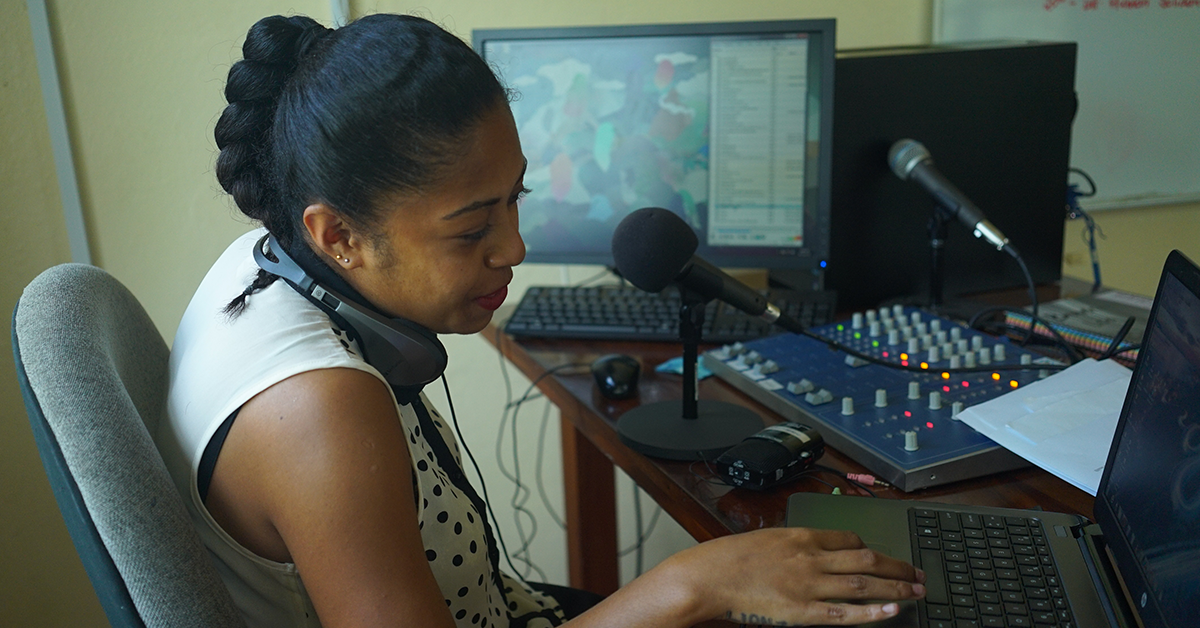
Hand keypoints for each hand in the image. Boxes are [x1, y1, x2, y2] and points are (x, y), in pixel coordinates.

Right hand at [673, 527, 925, 625]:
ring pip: (864, 584)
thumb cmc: (726, 560)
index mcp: (800, 536)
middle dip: (897, 567)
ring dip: (896, 587)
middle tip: (919, 573)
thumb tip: (810, 551)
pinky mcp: (802, 612)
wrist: (706, 578)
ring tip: (918, 591)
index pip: (848, 538)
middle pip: (866, 560)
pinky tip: (893, 610)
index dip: (870, 549)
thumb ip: (790, 547)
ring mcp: (808, 585)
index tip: (882, 557)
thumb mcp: (764, 540)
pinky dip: (873, 612)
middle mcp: (810, 558)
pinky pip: (845, 612)